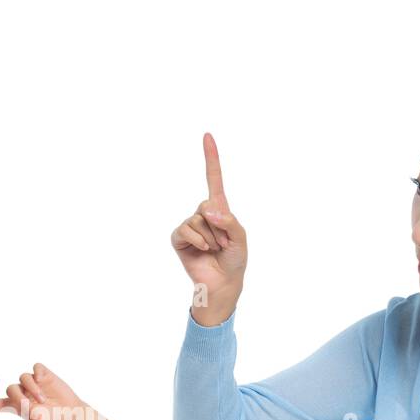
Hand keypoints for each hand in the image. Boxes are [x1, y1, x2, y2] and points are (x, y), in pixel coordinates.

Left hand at [0, 363, 83, 419]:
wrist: (70, 412)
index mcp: (15, 406)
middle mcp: (21, 392)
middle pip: (10, 388)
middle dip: (19, 397)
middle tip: (30, 406)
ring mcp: (32, 382)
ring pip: (23, 378)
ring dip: (31, 388)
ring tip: (43, 399)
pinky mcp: (43, 374)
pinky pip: (35, 369)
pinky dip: (38, 374)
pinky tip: (44, 382)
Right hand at [170, 132, 247, 320]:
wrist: (222, 283)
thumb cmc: (235, 260)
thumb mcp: (240, 237)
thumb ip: (228, 220)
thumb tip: (205, 209)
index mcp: (219, 209)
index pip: (214, 179)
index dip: (211, 158)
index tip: (207, 135)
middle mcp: (203, 214)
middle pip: (207, 204)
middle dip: (219, 226)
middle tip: (224, 243)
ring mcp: (190, 226)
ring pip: (197, 220)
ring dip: (210, 237)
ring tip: (214, 249)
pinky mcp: (179, 238)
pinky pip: (185, 230)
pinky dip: (197, 240)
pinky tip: (203, 250)